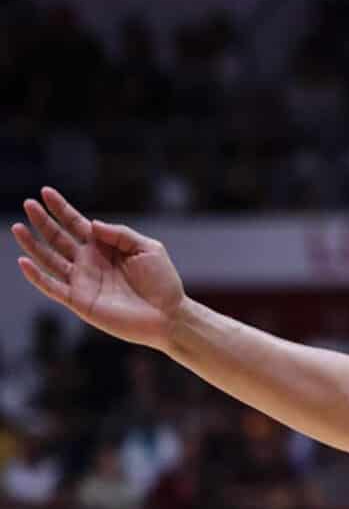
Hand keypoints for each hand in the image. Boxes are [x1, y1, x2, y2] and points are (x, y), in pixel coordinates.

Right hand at [12, 188, 187, 349]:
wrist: (170, 316)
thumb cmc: (162, 283)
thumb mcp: (147, 248)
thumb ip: (120, 233)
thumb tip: (92, 224)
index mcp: (103, 247)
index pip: (76, 223)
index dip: (61, 208)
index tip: (45, 192)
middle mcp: (89, 262)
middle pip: (58, 238)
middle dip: (43, 221)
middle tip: (28, 204)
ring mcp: (82, 281)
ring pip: (49, 260)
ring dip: (32, 245)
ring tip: (18, 228)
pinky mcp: (80, 301)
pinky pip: (52, 287)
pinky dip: (37, 276)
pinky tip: (23, 262)